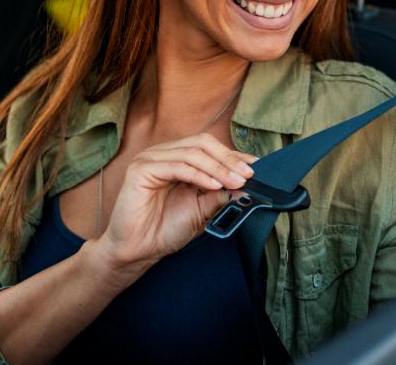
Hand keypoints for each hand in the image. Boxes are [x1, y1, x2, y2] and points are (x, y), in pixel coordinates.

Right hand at [90, 133, 256, 276]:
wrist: (137, 251)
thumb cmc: (165, 230)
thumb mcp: (203, 210)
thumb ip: (221, 195)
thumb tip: (247, 186)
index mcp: (178, 158)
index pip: (211, 147)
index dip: (235, 156)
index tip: (258, 168)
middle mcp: (164, 154)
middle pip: (203, 143)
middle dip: (229, 159)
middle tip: (248, 175)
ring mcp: (150, 159)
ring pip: (192, 153)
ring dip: (218, 168)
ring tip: (236, 182)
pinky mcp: (141, 169)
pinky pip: (177, 166)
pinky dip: (199, 175)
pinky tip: (214, 186)